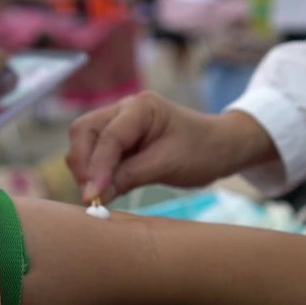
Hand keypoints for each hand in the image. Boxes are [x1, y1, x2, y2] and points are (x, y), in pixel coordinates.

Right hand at [66, 91, 276, 202]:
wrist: (223, 147)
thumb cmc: (203, 151)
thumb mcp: (169, 165)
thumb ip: (130, 176)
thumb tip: (96, 195)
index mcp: (142, 108)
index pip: (108, 136)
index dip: (96, 167)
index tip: (91, 196)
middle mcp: (125, 109)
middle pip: (84, 131)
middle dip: (82, 164)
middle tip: (90, 196)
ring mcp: (121, 122)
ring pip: (86, 142)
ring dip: (86, 169)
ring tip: (98, 195)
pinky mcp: (122, 139)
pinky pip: (98, 153)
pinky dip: (96, 171)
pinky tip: (104, 190)